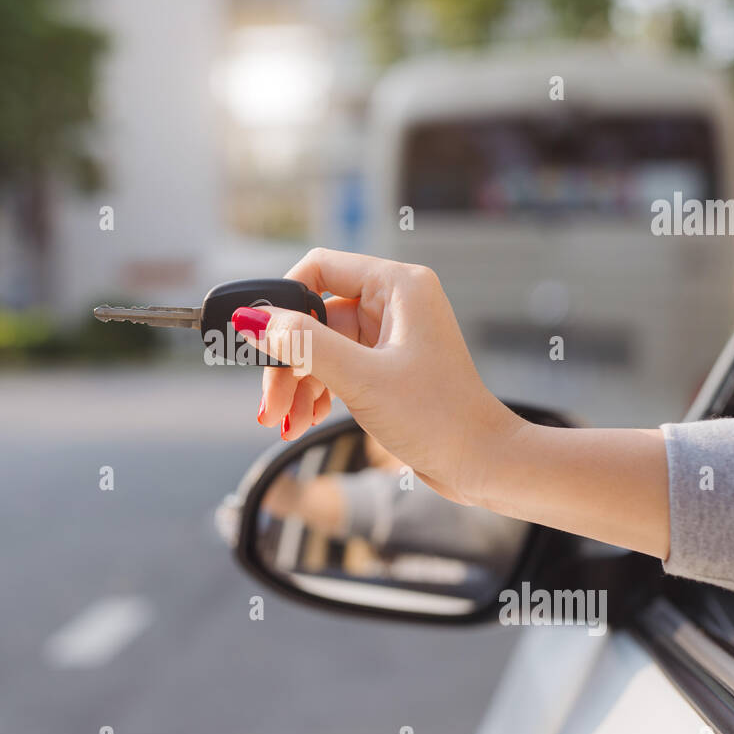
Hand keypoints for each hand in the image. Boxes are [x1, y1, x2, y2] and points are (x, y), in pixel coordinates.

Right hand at [233, 248, 523, 505]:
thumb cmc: (436, 417)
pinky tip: (303, 420)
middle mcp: (394, 302)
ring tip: (284, 423)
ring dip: (296, 384)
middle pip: (314, 316)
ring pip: (319, 347)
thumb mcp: (360, 379)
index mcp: (398, 286)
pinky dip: (315, 392)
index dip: (283, 302)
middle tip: (268, 403)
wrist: (480, 464)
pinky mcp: (386, 365)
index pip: (319, 269)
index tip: (257, 341)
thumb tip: (252, 319)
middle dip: (286, 361)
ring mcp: (389, 335)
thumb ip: (303, 345)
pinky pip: (334, 368)